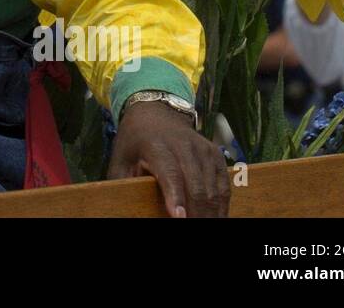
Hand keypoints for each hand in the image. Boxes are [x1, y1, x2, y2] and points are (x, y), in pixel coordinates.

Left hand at [107, 100, 229, 216]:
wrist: (154, 114)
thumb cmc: (134, 143)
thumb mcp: (120, 160)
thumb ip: (123, 185)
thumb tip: (122, 208)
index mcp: (156, 145)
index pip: (170, 174)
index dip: (175, 197)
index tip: (180, 218)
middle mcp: (183, 145)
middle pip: (195, 186)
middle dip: (197, 214)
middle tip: (194, 229)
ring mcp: (203, 149)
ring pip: (213, 189)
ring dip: (211, 213)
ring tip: (205, 226)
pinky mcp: (215, 154)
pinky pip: (223, 185)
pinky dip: (222, 206)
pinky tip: (215, 218)